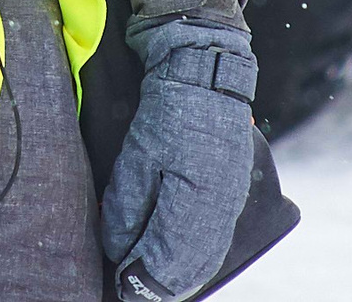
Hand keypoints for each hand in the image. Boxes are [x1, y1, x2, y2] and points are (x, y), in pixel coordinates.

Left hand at [98, 21, 258, 301]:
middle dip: (158, 284)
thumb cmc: (168, 111)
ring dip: (177, 274)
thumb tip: (119, 253)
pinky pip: (215, 240)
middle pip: (189, 269)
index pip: (166, 265)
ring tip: (147, 280)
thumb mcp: (136, 158)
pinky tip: (176, 261)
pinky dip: (195, 257)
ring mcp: (232, 203)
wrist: (206, 71)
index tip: (118, 288)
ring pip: (205, 258)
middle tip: (128, 287)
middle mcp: (221, 210)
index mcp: (196, 202)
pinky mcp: (233, 193)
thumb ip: (126, 210)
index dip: (139, 282)